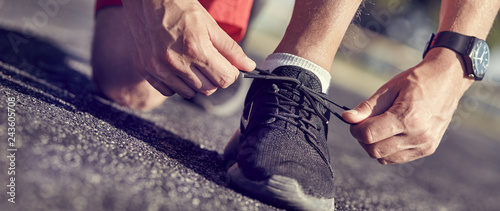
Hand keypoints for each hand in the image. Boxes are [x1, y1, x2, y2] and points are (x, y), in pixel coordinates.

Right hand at [121, 0, 255, 97]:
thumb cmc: (178, 6)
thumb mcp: (209, 24)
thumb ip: (230, 49)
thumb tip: (248, 66)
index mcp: (195, 48)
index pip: (224, 79)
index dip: (230, 73)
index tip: (228, 66)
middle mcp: (175, 62)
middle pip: (208, 89)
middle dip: (214, 77)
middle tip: (210, 61)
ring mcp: (158, 68)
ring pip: (189, 93)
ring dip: (196, 82)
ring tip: (192, 61)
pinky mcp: (145, 70)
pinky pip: (169, 91)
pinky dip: (176, 83)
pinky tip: (176, 66)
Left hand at [342, 48, 472, 163]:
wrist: (447, 81)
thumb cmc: (416, 81)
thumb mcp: (389, 89)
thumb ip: (367, 107)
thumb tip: (347, 118)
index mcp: (408, 117)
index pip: (369, 135)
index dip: (355, 129)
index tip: (354, 121)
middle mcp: (418, 135)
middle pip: (375, 150)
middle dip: (363, 138)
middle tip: (365, 123)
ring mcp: (424, 145)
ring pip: (384, 158)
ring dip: (374, 145)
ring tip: (379, 127)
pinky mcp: (427, 149)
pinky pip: (397, 158)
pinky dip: (387, 149)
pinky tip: (390, 133)